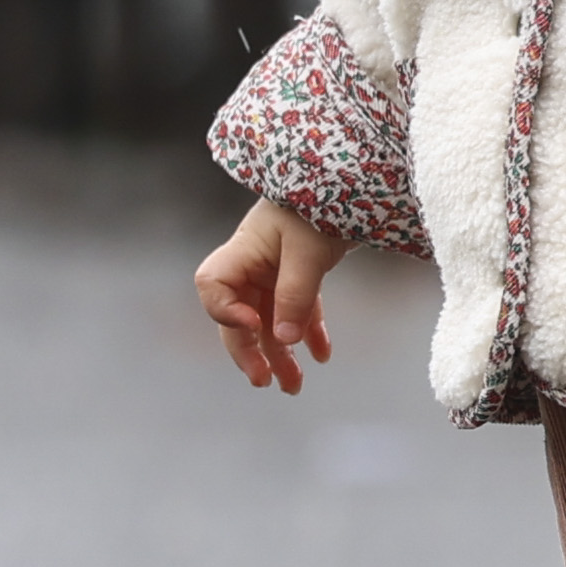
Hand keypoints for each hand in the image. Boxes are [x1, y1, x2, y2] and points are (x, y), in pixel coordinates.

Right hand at [194, 201, 344, 393]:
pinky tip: (323, 356)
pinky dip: (308, 334)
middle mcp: (253, 265)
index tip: (254, 324)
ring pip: (269, 322)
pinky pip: (297, 313)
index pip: (213, 288)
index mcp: (244, 251)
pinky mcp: (300, 277)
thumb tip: (285, 341)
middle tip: (264, 382)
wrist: (351, 179)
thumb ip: (296, 295)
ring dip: (280, 354)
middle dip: (250, 352)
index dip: (225, 313)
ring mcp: (275, 272)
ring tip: (294, 387)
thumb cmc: (322, 204)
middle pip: (238, 317)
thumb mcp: (309, 251)